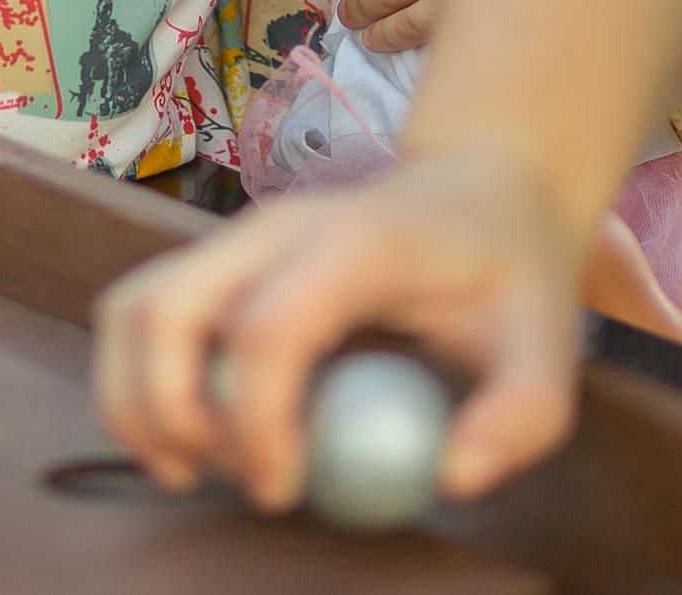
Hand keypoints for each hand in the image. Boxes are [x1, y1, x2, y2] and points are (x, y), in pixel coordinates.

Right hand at [93, 144, 588, 510]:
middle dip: (167, 411)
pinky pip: (141, 312)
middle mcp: (276, 226)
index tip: (282, 488)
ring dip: (135, 398)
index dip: (256, 419)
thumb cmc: (508, 273)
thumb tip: (450, 479)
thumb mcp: (551, 346)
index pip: (268, 325)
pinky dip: (137, 383)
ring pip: (130, 304)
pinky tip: (190, 438)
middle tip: (223, 479)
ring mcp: (237, 237)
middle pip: (164, 306)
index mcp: (356, 242)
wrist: (479, 191)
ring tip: (189, 466)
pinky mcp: (218, 258)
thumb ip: (518, 418)